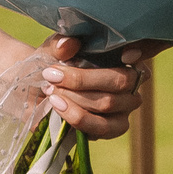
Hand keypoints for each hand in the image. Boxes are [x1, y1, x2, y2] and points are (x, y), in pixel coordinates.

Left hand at [38, 35, 162, 138]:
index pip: (138, 58)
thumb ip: (59, 45)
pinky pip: (102, 128)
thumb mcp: (51, 51)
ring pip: (108, 104)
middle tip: (51, 75)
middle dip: (82, 79)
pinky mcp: (111, 129)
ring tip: (51, 92)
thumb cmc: (52, 68)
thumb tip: (68, 44)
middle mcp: (129, 86)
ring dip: (75, 98)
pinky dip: (77, 117)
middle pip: (121, 82)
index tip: (122, 55)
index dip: (136, 56)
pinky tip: (58, 106)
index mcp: (123, 61)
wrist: (34, 96)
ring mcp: (123, 109)